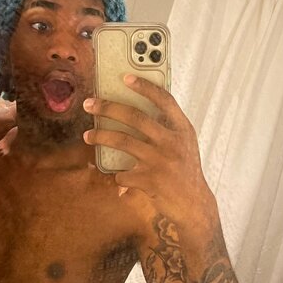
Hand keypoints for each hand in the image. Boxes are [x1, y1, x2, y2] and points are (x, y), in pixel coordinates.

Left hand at [82, 77, 213, 223]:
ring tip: (88, 135)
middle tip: (89, 104)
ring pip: (122, 141)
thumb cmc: (185, 171)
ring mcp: (160, 161)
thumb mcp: (185, 145)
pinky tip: (115, 177)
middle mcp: (172, 142)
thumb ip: (168, 127)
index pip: (164, 100)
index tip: (125, 77)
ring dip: (101, 136)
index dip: (144, 86)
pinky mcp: (150, 181)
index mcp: (183, 129)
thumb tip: (134, 111)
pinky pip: (122, 173)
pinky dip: (116, 175)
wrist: (194, 205)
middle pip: (135, 117)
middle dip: (108, 108)